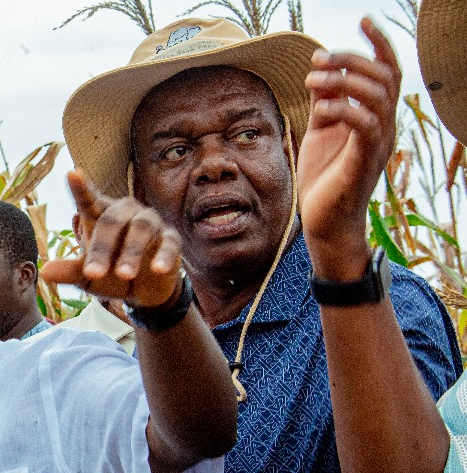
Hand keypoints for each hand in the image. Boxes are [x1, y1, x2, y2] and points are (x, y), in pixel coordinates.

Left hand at [41, 169, 181, 307]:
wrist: (143, 292)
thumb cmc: (110, 276)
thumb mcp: (87, 277)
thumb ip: (69, 272)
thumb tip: (44, 272)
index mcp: (100, 217)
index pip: (88, 200)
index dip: (81, 187)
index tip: (72, 174)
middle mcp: (125, 213)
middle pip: (112, 220)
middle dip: (102, 248)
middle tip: (93, 273)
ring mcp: (150, 224)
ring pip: (141, 229)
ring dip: (131, 253)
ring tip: (124, 275)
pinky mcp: (170, 239)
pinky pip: (169, 244)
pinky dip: (164, 256)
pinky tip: (157, 269)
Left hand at [297, 18, 399, 274]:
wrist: (324, 223)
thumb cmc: (323, 179)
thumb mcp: (321, 132)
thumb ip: (326, 103)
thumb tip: (323, 76)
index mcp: (376, 117)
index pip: (388, 72)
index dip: (379, 44)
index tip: (364, 19)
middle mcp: (385, 128)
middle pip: (383, 77)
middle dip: (351, 60)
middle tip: (319, 59)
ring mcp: (378, 145)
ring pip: (378, 96)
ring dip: (344, 81)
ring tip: (313, 80)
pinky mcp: (365, 162)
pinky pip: (365, 125)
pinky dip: (344, 108)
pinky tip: (322, 107)